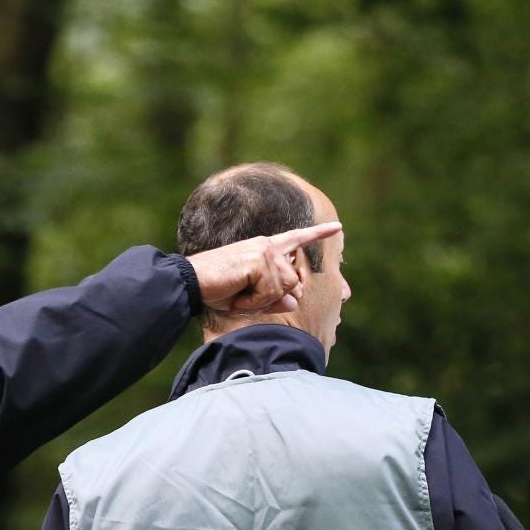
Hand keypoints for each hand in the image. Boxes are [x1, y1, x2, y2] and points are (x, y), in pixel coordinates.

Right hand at [186, 222, 341, 314]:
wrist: (191, 283)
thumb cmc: (216, 290)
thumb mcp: (249, 299)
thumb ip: (274, 300)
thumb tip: (294, 301)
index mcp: (264, 249)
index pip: (296, 239)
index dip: (318, 234)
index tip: (338, 228)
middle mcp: (268, 245)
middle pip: (293, 283)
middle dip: (273, 299)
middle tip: (244, 298)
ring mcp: (265, 251)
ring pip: (284, 288)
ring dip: (261, 301)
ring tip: (238, 294)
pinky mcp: (260, 260)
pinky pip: (271, 291)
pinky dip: (254, 301)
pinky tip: (238, 294)